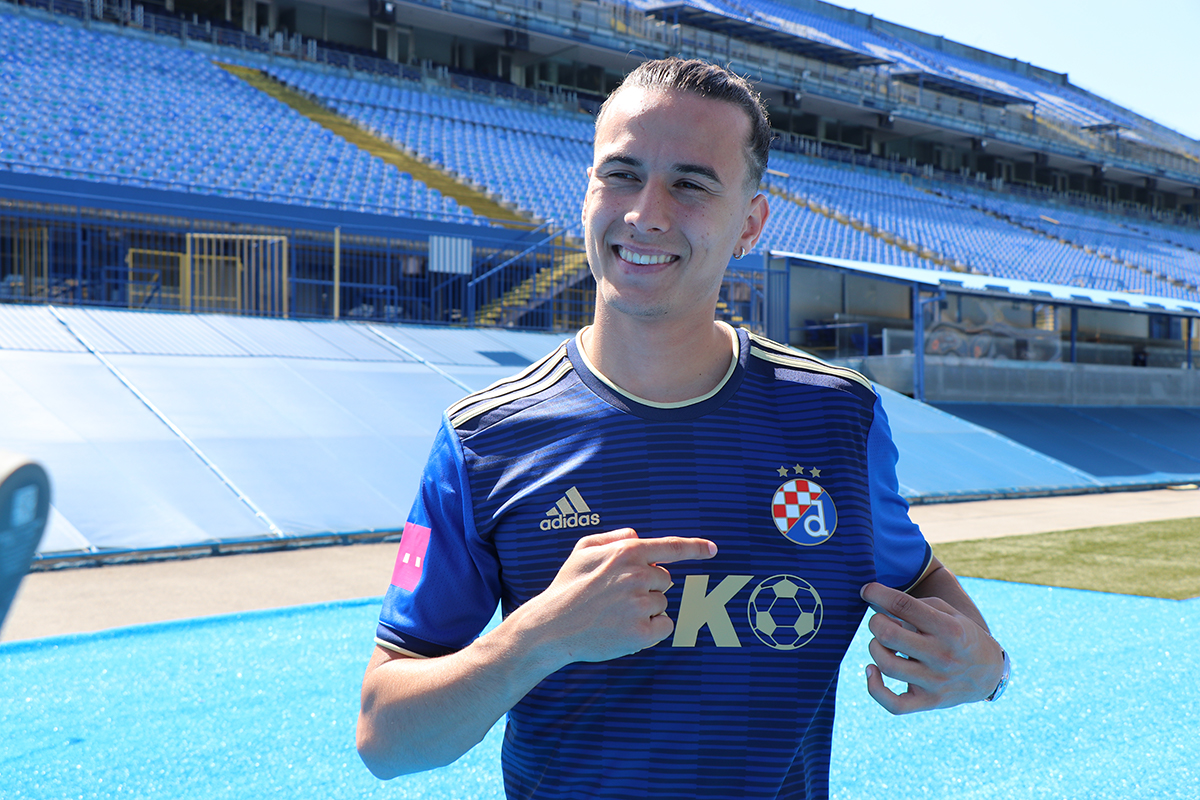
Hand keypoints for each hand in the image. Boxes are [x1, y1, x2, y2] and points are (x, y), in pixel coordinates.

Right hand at [522, 528, 716, 666]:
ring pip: (663, 604)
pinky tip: (626, 629)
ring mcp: (641, 604)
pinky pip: (664, 627)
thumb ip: (613, 537)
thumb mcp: (582, 550)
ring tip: (616, 614)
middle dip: (648, 588)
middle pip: (665, 581)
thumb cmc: (566, 587)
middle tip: (617, 598)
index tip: (712, 550)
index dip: (695, 548)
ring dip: (646, 610)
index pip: (671, 547)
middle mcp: (638, 575)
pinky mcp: (642, 633)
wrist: (551, 627)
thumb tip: (637, 534)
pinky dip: (651, 630)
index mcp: (627, 552)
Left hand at [859, 582, 1003, 714]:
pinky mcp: (928, 702)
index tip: (867, 590)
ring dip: (874, 648)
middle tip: (880, 621)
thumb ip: (913, 605)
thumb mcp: (946, 612)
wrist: (988, 673)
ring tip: (881, 643)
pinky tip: (872, 670)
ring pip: (886, 664)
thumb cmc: (959, 634)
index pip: (903, 605)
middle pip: (888, 635)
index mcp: (948, 628)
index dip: (877, 594)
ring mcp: (935, 682)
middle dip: (875, 622)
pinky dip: (874, 687)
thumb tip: (874, 604)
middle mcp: (942, 655)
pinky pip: (893, 704)